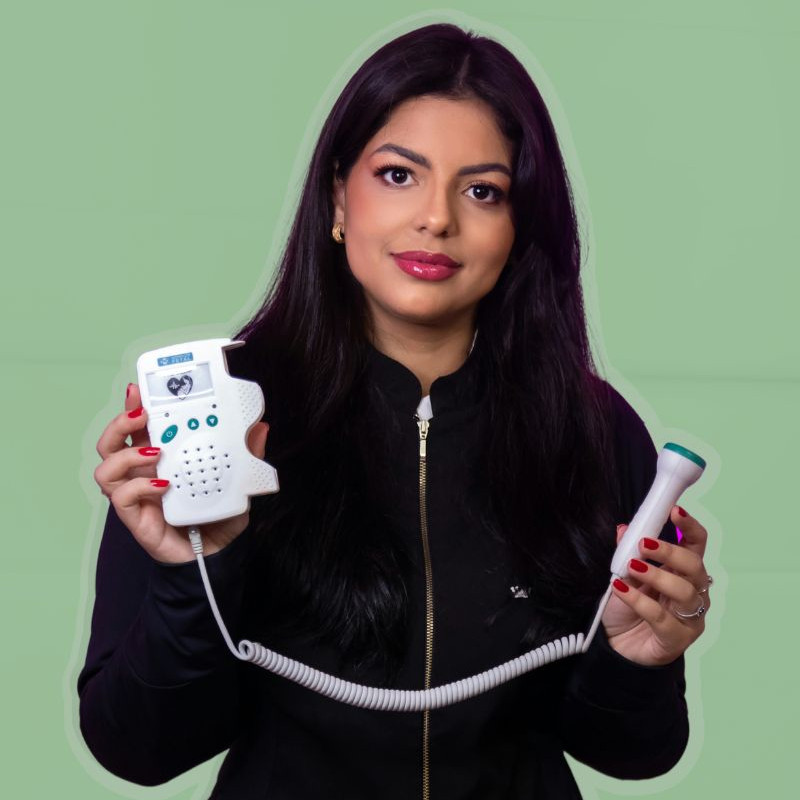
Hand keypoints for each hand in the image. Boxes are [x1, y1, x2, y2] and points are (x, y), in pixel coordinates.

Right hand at [93, 383, 268, 563]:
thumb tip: (260, 427)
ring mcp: (136, 495)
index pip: (138, 428)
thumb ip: (247, 455)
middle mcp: (142, 473)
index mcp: (160, 458)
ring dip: (126, 454)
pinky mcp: (135, 518)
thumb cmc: (219, 516)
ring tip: (155, 451)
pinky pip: (121, 497)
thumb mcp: (239, 481)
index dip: (132, 405)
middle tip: (141, 415)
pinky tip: (163, 485)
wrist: (215, 555)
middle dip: (120, 423)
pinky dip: (139, 486)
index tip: (139, 388)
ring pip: (105, 468)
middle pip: (111, 442)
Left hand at [601, 506, 710, 665]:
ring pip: (683, 591)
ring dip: (656, 575)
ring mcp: (689, 618)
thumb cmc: (627, 610)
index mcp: (683, 573)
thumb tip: (625, 528)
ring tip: (631, 567)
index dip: (689, 527)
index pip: (696, 545)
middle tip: (643, 545)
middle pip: (694, 566)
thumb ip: (627, 553)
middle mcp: (693, 593)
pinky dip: (638, 600)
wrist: (618, 648)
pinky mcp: (677, 639)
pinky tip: (621, 589)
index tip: (675, 512)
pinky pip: (661, 617)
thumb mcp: (623, 576)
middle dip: (669, 552)